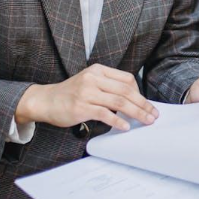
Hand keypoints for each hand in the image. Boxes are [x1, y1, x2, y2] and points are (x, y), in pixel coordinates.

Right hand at [15, 64, 157, 131]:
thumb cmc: (70, 94)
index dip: (139, 93)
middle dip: (143, 104)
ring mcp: (87, 93)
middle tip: (153, 115)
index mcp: (98, 70)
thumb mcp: (90, 82)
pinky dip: (118, 121)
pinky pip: (105, 114)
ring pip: (119, 102)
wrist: (45, 100)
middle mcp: (93, 79)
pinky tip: (125, 127)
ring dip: (136, 113)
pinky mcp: (81, 107)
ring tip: (145, 121)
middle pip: (126, 91)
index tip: (146, 104)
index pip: (127, 79)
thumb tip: (133, 101)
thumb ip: (108, 87)